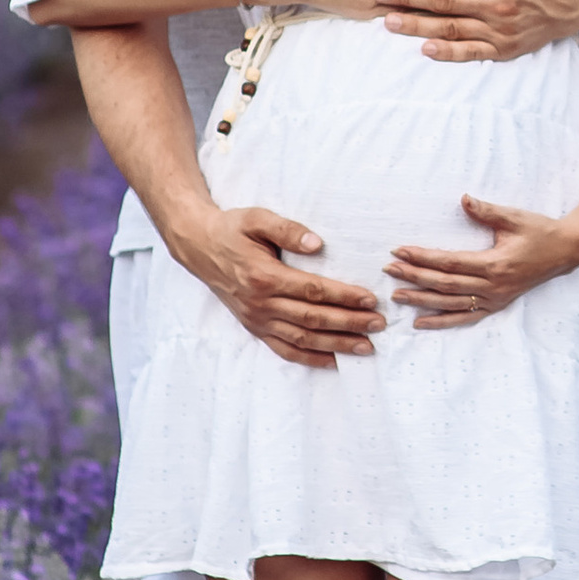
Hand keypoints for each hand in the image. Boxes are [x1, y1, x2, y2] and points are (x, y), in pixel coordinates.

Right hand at [165, 203, 386, 367]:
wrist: (199, 247)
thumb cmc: (232, 229)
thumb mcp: (257, 218)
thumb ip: (287, 229)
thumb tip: (317, 243)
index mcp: (264, 276)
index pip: (313, 291)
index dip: (344, 296)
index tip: (370, 299)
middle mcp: (260, 303)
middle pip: (313, 319)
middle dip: (349, 323)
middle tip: (379, 324)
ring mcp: (257, 320)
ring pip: (302, 339)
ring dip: (336, 344)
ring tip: (366, 346)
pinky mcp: (254, 328)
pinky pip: (284, 349)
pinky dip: (310, 358)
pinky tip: (333, 360)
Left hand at [385, 197, 578, 327]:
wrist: (565, 252)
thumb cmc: (539, 231)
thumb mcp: (514, 217)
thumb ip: (487, 211)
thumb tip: (463, 199)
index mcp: (495, 264)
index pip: (450, 263)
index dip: (423, 257)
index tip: (399, 251)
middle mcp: (492, 286)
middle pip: (445, 284)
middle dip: (414, 276)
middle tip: (390, 269)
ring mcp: (494, 299)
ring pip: (451, 303)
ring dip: (422, 300)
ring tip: (397, 294)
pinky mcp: (497, 305)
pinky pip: (465, 317)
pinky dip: (442, 322)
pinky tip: (420, 323)